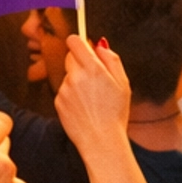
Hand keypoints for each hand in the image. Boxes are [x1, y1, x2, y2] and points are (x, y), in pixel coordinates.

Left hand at [53, 34, 131, 155]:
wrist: (101, 141)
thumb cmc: (115, 114)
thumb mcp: (123, 83)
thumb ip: (112, 59)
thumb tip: (100, 44)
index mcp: (93, 68)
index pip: (75, 42)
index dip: (79, 42)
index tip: (84, 47)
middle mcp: (75, 76)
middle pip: (70, 57)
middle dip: (80, 62)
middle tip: (93, 77)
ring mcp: (64, 89)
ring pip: (68, 75)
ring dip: (76, 81)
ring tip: (91, 98)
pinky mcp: (58, 102)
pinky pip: (64, 91)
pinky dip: (71, 95)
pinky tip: (83, 107)